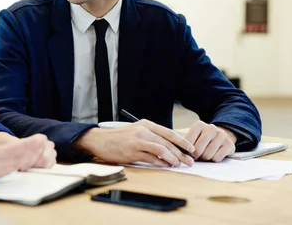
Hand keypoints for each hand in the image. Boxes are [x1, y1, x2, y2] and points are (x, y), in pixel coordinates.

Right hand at [0, 106, 46, 182]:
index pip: (15, 150)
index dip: (29, 144)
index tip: (40, 138)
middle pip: (20, 159)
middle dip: (33, 150)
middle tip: (45, 142)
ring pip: (17, 167)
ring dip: (29, 159)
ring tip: (40, 150)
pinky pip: (10, 172)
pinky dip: (20, 166)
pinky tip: (28, 160)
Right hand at [73, 120, 194, 166]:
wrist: (100, 140)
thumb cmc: (118, 138)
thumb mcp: (136, 131)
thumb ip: (151, 136)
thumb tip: (169, 147)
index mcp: (146, 124)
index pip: (169, 132)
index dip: (182, 141)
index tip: (191, 149)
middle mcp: (143, 131)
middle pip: (167, 142)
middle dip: (181, 153)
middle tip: (190, 161)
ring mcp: (137, 141)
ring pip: (161, 150)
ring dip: (172, 159)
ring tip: (179, 165)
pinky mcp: (132, 152)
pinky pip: (151, 158)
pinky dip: (160, 163)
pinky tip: (165, 166)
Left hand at [185, 121, 236, 161]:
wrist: (220, 137)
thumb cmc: (202, 139)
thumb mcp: (193, 138)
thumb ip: (185, 143)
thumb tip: (181, 153)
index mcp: (199, 125)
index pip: (188, 142)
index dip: (187, 151)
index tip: (189, 153)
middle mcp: (211, 128)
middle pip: (198, 150)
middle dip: (196, 156)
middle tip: (197, 157)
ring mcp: (221, 135)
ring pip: (208, 155)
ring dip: (205, 159)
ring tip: (205, 155)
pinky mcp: (229, 144)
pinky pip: (217, 158)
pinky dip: (214, 160)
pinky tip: (214, 154)